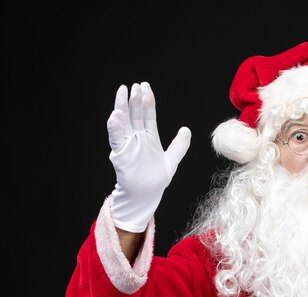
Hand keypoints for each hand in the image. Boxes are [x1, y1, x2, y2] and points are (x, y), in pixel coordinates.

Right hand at [107, 82, 190, 232]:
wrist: (147, 195)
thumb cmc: (156, 179)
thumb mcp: (172, 160)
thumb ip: (180, 145)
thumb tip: (186, 130)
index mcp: (149, 137)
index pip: (147, 115)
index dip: (147, 101)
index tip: (146, 87)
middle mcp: (137, 138)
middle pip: (135, 115)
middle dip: (135, 100)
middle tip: (135, 85)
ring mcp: (128, 144)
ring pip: (124, 122)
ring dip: (123, 107)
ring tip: (123, 92)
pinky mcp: (120, 153)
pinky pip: (117, 138)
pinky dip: (115, 126)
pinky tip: (116, 115)